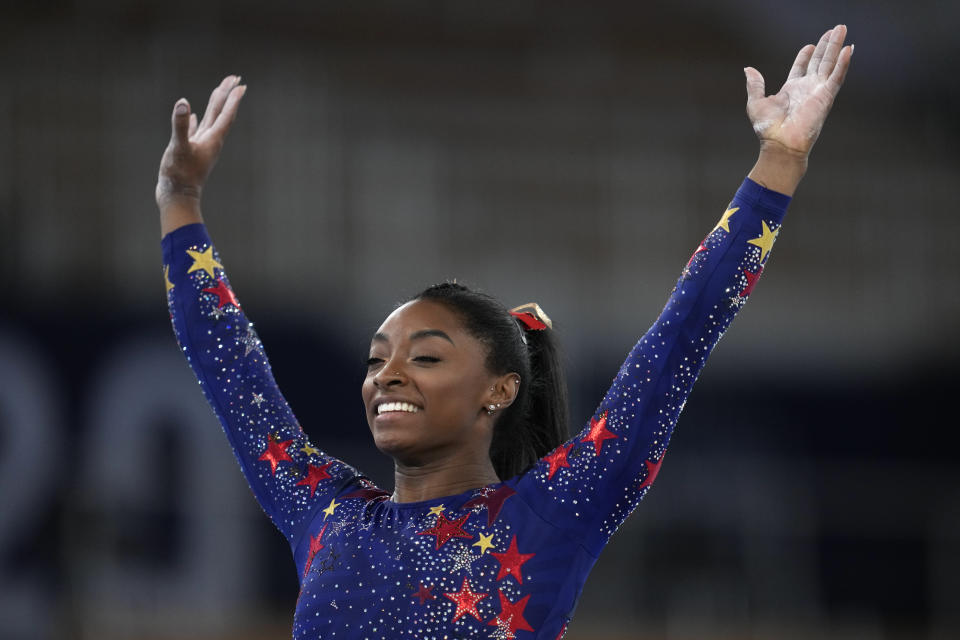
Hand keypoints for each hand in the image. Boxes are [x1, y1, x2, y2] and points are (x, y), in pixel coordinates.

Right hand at [155, 75, 246, 211]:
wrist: (177, 197)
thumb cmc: (179, 175)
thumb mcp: (179, 148)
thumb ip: (181, 125)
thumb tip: (183, 103)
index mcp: (212, 139)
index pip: (225, 114)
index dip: (232, 99)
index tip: (241, 84)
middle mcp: (210, 140)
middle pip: (221, 112)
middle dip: (227, 95)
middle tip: (234, 78)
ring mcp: (200, 145)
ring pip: (210, 119)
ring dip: (215, 104)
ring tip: (219, 90)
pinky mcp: (189, 150)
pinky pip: (194, 130)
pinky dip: (194, 121)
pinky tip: (192, 116)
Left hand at [745, 25, 852, 158]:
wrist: (780, 144)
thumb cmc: (767, 129)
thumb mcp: (756, 102)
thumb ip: (755, 85)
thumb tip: (748, 70)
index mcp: (791, 89)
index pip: (802, 67)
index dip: (806, 55)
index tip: (810, 45)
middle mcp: (807, 89)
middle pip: (820, 61)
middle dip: (827, 45)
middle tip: (835, 29)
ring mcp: (818, 91)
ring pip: (830, 64)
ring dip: (837, 47)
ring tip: (842, 30)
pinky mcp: (826, 97)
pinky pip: (837, 77)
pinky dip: (843, 63)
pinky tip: (848, 49)